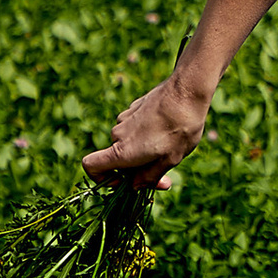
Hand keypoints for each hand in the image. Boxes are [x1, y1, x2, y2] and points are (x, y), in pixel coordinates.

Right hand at [84, 71, 210, 192]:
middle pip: (116, 158)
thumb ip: (149, 176)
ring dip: (144, 151)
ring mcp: (125, 119)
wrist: (187, 91)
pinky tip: (168, 130)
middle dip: (136, 169)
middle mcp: (118, 134)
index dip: (100, 178)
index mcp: (122, 151)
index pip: (90, 165)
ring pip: (128, 143)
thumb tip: (134, 186)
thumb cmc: (180, 128)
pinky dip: (147, 136)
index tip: (123, 181)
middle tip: (164, 174)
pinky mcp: (134, 108)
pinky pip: (135, 129)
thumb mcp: (170, 160)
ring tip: (170, 148)